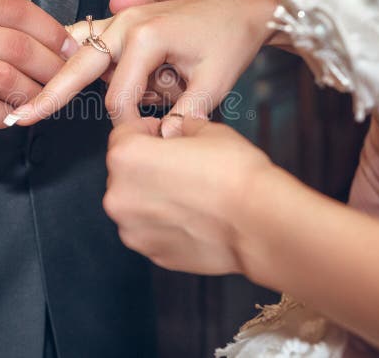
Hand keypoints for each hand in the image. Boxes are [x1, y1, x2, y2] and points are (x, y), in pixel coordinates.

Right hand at [0, 0, 76, 143]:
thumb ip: (0, 28)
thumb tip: (60, 41)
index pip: (17, 10)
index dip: (51, 32)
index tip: (70, 49)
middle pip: (16, 47)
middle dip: (50, 68)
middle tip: (64, 82)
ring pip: (4, 79)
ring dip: (32, 95)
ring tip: (42, 101)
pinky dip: (6, 115)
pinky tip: (13, 116)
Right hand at [8, 0, 278, 134]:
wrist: (242, 8)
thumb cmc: (229, 41)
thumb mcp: (214, 84)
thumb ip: (184, 117)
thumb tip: (158, 142)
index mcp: (146, 37)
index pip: (119, 96)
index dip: (125, 124)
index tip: (141, 139)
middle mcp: (125, 23)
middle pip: (77, 65)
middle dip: (49, 93)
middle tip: (21, 117)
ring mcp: (121, 19)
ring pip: (77, 50)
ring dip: (59, 74)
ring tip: (29, 99)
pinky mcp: (122, 22)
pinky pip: (87, 40)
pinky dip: (71, 55)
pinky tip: (51, 67)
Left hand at [104, 116, 280, 274]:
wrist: (259, 221)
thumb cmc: (234, 173)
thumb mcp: (207, 130)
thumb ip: (182, 126)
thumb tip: (177, 126)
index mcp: (126, 157)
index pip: (123, 135)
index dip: (146, 130)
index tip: (164, 134)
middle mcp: (118, 195)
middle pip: (125, 173)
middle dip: (147, 166)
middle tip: (180, 165)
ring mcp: (133, 229)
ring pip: (135, 205)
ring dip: (153, 196)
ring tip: (190, 193)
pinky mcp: (152, 253)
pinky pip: (150, 230)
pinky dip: (164, 223)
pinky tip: (193, 216)